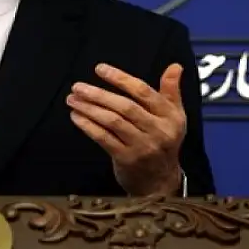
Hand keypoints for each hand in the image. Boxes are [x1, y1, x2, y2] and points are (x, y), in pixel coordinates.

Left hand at [67, 63, 186, 196]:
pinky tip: (76, 117)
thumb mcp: (175, 116)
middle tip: (78, 86)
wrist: (160, 182)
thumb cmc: (164, 142)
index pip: (143, 92)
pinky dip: (88, 126)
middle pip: (125, 107)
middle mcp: (158, 130)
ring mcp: (142, 146)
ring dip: (89, 109)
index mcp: (170, 116)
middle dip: (98, 94)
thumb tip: (175, 66)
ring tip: (73, 99)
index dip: (120, 78)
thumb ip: (171, 90)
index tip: (99, 69)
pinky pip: (104, 138)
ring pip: (112, 122)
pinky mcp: (127, 160)